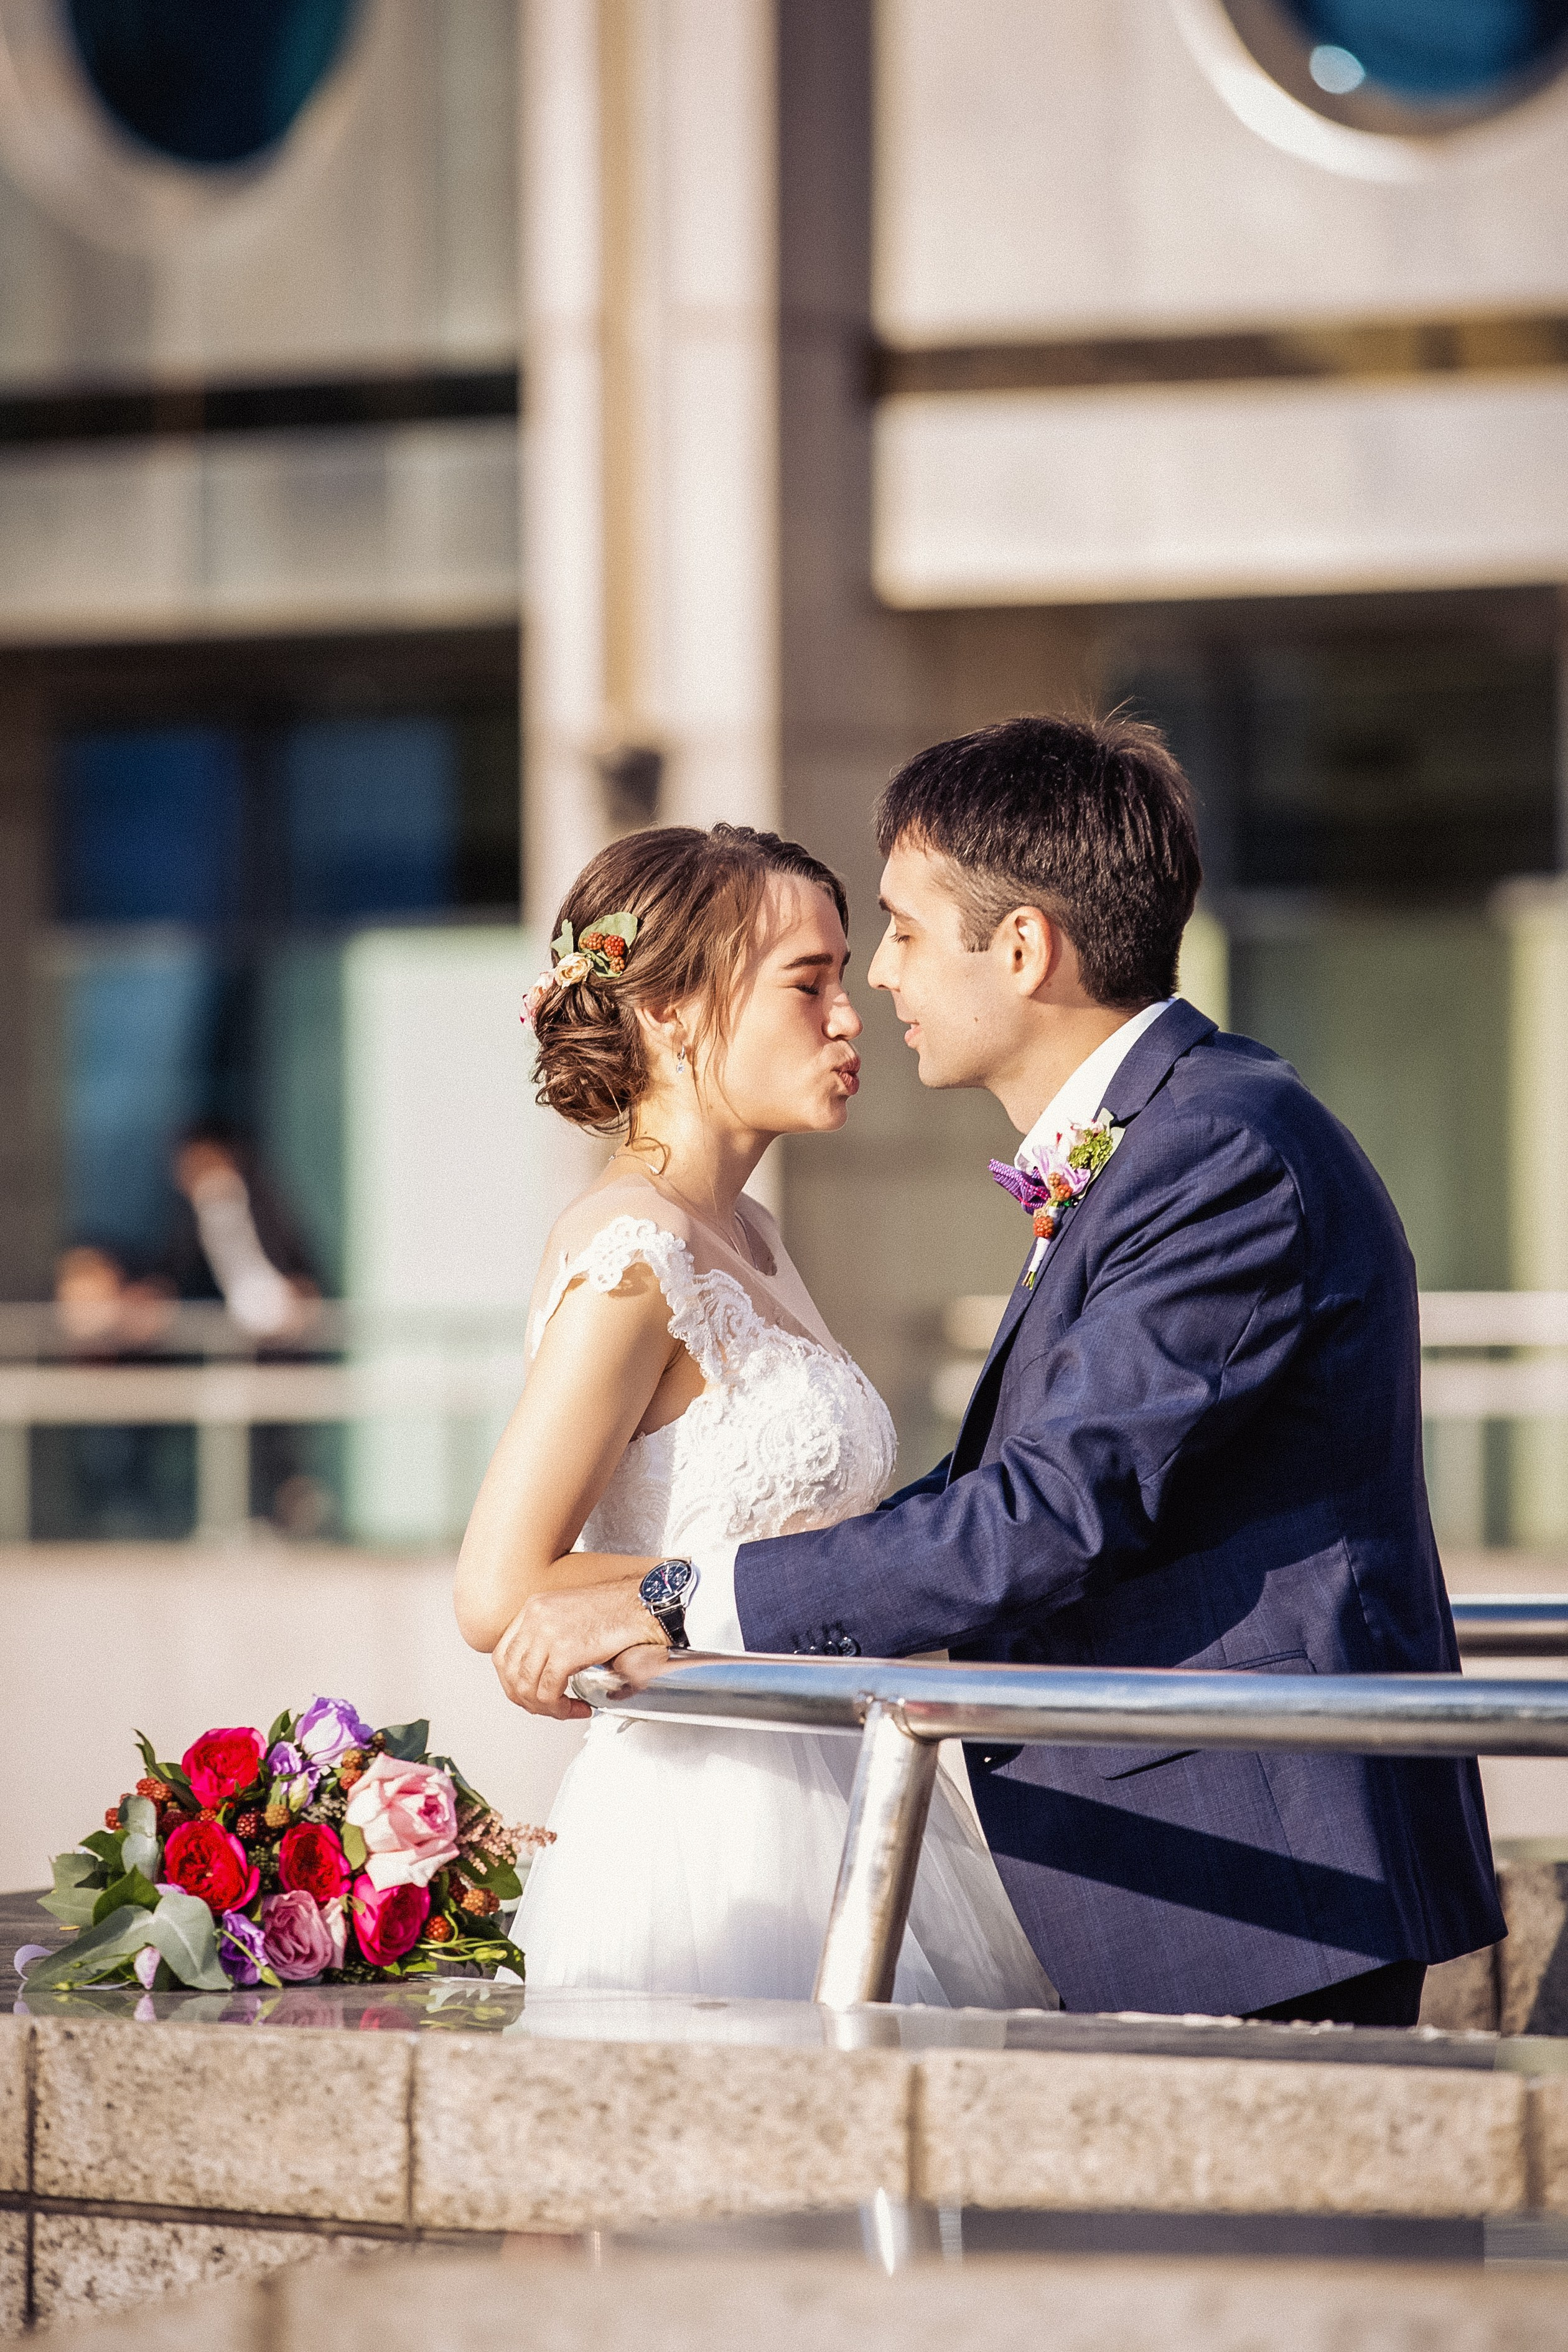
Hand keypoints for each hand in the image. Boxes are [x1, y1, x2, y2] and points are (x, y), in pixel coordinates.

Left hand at [491, 1579, 663, 1717]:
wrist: (646, 1603)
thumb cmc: (619, 1610)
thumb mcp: (572, 1615)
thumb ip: (550, 1637)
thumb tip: (542, 1674)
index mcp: (534, 1607)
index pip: (503, 1654)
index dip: (512, 1682)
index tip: (529, 1694)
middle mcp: (536, 1617)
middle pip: (510, 1673)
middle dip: (526, 1700)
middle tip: (548, 1708)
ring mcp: (548, 1633)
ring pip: (527, 1687)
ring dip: (546, 1708)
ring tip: (567, 1710)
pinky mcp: (566, 1651)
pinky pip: (549, 1692)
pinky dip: (561, 1708)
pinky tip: (579, 1707)